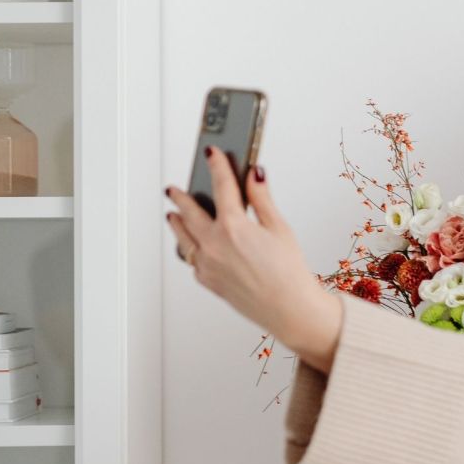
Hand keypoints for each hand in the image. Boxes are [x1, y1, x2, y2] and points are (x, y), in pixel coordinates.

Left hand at [163, 148, 333, 351]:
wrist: (289, 309)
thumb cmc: (289, 273)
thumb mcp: (279, 229)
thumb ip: (262, 199)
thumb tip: (254, 175)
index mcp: (233, 227)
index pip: (221, 186)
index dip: (217, 166)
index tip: (212, 154)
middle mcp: (214, 244)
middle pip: (190, 212)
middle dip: (182, 197)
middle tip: (175, 188)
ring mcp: (207, 264)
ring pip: (183, 237)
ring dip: (177, 222)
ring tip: (173, 214)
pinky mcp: (207, 281)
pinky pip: (191, 259)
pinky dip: (189, 247)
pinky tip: (192, 244)